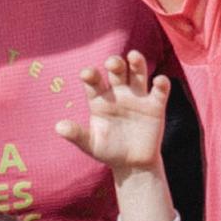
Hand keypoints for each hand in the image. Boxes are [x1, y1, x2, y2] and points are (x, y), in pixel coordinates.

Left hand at [52, 52, 174, 178]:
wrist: (133, 164)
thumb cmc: (108, 151)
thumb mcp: (91, 145)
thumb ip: (77, 135)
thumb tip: (58, 127)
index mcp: (100, 99)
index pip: (94, 82)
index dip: (91, 75)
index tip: (87, 74)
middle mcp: (119, 93)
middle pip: (117, 71)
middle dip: (115, 63)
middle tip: (112, 63)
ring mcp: (137, 98)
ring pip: (138, 73)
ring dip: (137, 63)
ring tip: (134, 56)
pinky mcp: (155, 106)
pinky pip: (160, 91)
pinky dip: (161, 84)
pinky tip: (159, 81)